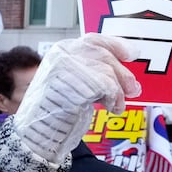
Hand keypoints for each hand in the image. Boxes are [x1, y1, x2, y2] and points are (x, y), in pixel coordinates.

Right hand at [12, 34, 141, 163]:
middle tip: (134, 90)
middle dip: (123, 74)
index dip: (116, 45)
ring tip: (116, 105)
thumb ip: (92, 71)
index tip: (132, 53)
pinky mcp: (76, 84)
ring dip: (118, 92)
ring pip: (108, 72)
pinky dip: (114, 100)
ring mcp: (68, 69)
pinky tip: (111, 108)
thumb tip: (124, 69)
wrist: (37, 130)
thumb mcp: (72, 82)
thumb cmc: (54, 109)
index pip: (93, 40)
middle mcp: (63, 55)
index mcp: (61, 51)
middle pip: (104, 56)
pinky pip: (108, 88)